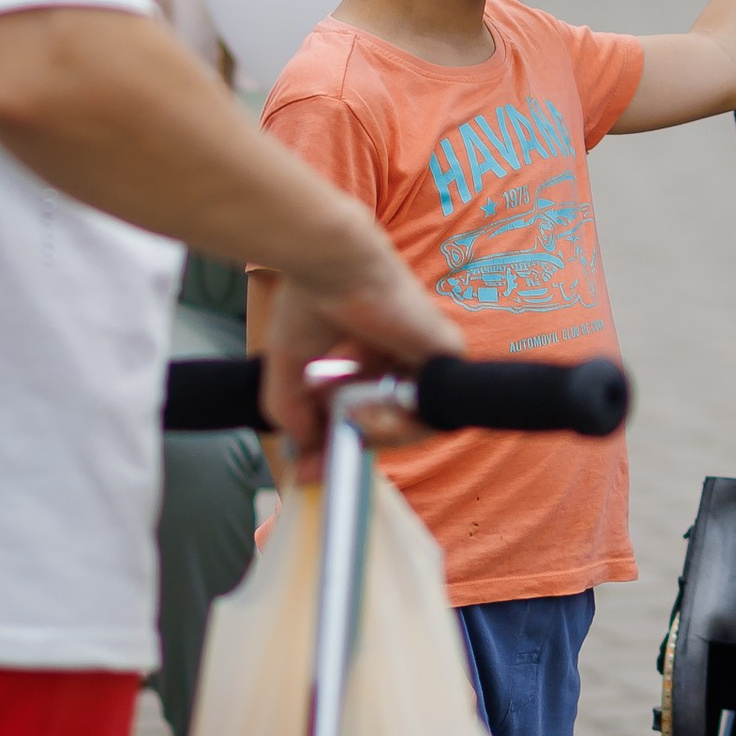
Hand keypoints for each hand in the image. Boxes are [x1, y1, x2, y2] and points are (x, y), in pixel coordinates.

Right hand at [259, 237, 459, 452]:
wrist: (332, 265)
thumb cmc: (308, 303)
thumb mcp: (289, 370)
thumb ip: (294, 413)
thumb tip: (305, 451)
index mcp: (367, 351)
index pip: (361, 409)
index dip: (335, 442)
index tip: (306, 469)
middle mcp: (399, 354)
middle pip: (386, 420)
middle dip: (350, 450)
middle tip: (318, 470)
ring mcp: (424, 355)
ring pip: (410, 421)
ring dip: (374, 439)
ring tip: (346, 429)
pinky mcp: (445, 354)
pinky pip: (432, 410)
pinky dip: (399, 425)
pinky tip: (368, 416)